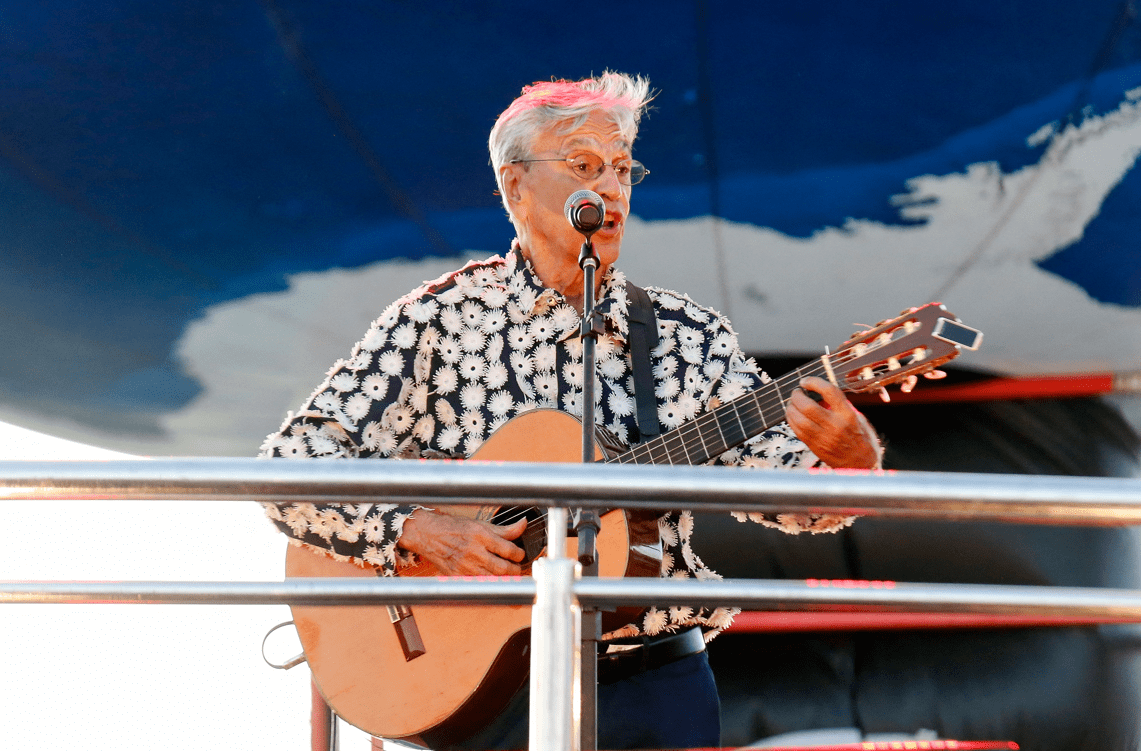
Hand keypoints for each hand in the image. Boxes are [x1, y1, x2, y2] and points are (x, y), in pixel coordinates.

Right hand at [398, 509, 527, 575]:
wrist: (428, 534)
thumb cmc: (454, 528)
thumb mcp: (480, 524)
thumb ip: (504, 529)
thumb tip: (523, 525)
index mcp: (481, 536)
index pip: (509, 550)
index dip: (519, 555)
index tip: (520, 555)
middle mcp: (473, 552)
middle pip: (503, 568)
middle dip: (515, 571)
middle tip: (517, 569)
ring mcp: (465, 567)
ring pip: (492, 580)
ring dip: (505, 581)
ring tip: (509, 577)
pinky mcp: (458, 577)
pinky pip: (478, 586)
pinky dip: (489, 588)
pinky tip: (495, 587)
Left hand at [785, 376, 881, 468]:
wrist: (860, 464)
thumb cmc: (861, 440)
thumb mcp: (857, 418)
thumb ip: (841, 405)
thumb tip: (822, 394)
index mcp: (848, 415)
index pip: (830, 392)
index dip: (814, 382)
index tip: (806, 381)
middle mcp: (835, 426)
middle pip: (808, 406)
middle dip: (797, 396)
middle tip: (797, 392)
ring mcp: (823, 437)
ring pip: (798, 419)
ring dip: (791, 408)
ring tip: (792, 403)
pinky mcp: (814, 446)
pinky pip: (797, 430)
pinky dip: (791, 420)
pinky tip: (792, 415)